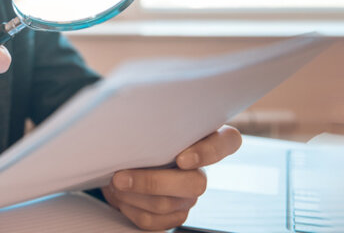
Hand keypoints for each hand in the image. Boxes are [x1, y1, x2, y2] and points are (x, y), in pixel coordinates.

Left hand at [102, 125, 242, 230]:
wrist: (125, 162)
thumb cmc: (142, 136)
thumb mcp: (150, 124)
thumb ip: (154, 123)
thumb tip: (131, 127)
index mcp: (207, 137)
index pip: (229, 142)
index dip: (209, 153)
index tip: (181, 159)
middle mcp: (202, 171)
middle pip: (195, 184)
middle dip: (152, 183)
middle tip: (120, 177)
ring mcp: (190, 196)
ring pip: (168, 204)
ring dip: (133, 195)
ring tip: (114, 183)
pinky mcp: (175, 215)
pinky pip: (155, 221)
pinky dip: (130, 209)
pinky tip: (120, 197)